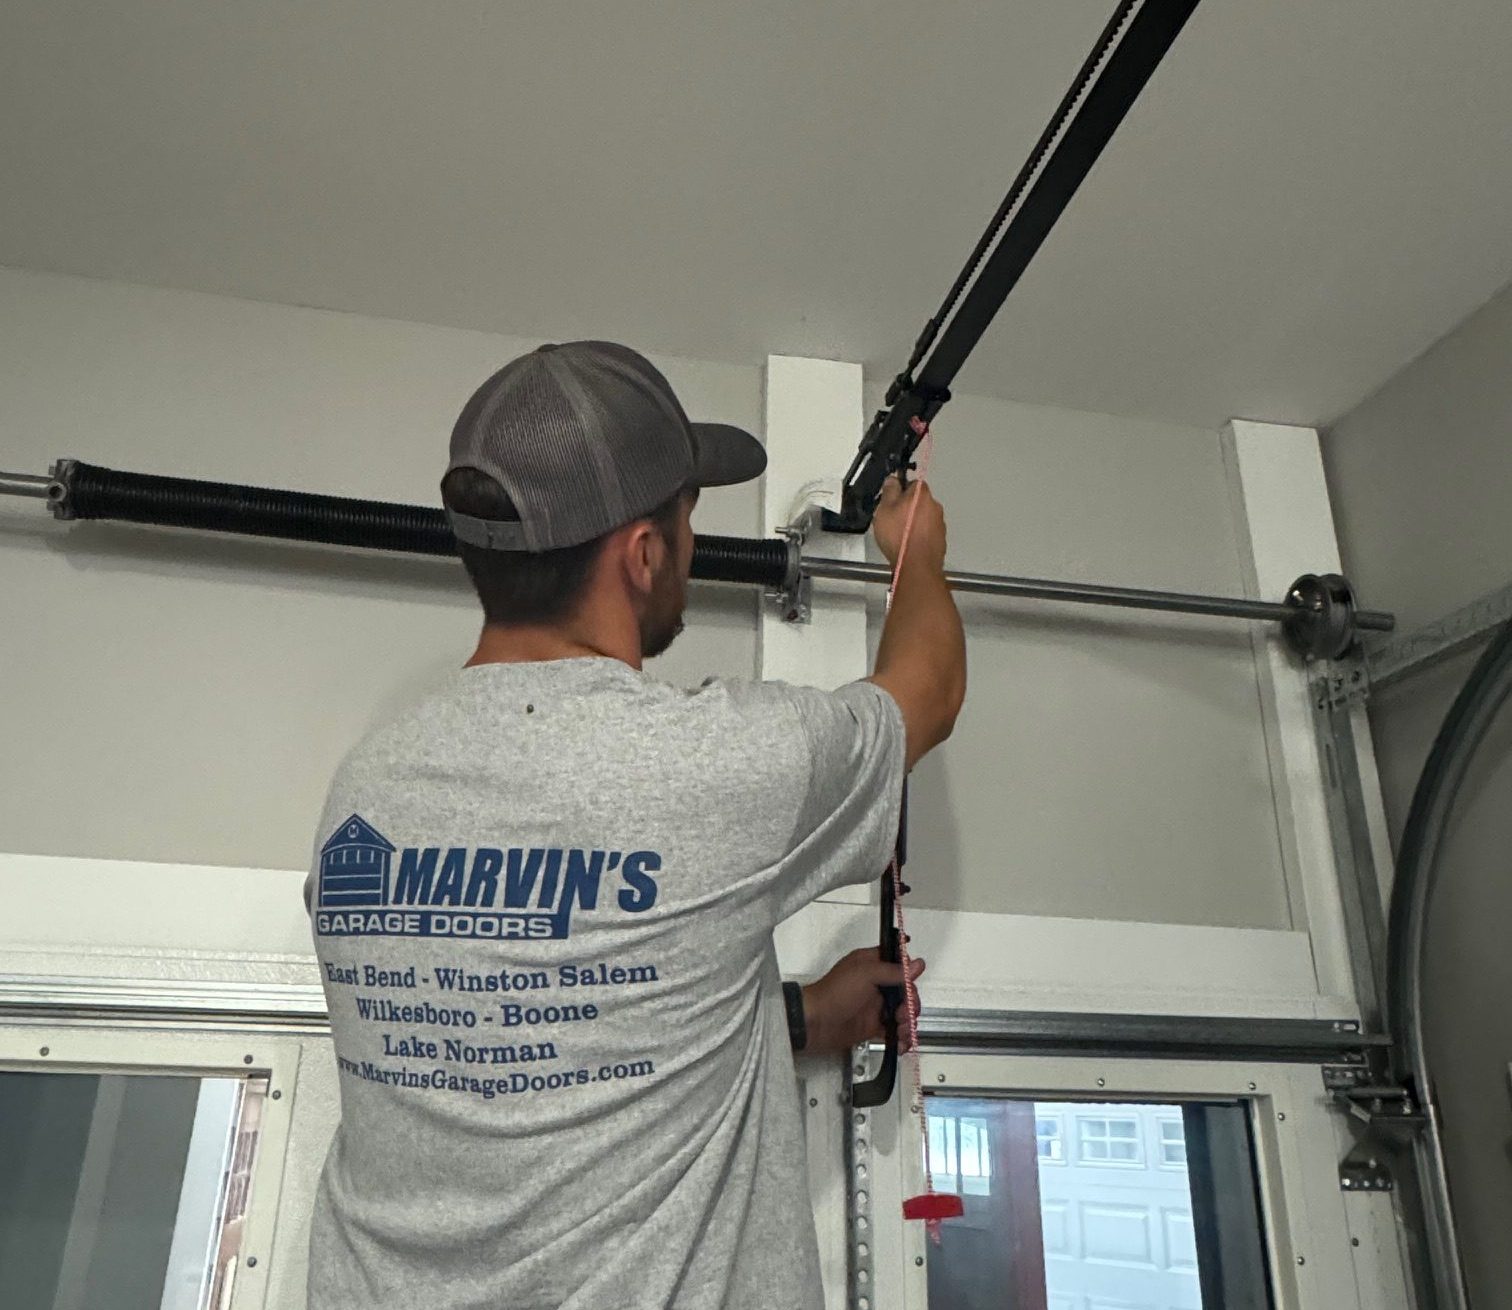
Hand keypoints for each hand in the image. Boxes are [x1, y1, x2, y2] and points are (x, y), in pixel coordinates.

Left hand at [801, 947, 925, 1055]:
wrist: (815, 1024)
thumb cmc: (832, 994)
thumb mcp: (866, 974)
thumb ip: (893, 970)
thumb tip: (915, 965)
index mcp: (871, 965)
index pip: (898, 963)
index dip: (908, 973)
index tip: (910, 983)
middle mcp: (874, 984)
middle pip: (905, 991)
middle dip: (910, 1003)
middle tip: (904, 1011)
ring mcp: (874, 1006)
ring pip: (902, 1012)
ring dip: (907, 1022)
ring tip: (901, 1028)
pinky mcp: (872, 1026)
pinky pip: (894, 1031)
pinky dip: (901, 1037)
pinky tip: (900, 1041)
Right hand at [871, 476, 946, 573]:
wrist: (916, 565)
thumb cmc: (901, 537)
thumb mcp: (884, 509)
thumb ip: (889, 491)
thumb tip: (892, 481)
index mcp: (921, 493)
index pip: (912, 482)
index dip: (899, 490)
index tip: (891, 498)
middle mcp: (934, 506)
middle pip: (919, 500)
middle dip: (907, 507)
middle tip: (892, 518)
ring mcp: (939, 523)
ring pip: (924, 517)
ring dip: (913, 522)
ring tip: (898, 535)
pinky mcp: (940, 539)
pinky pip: (927, 532)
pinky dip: (919, 536)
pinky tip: (907, 544)